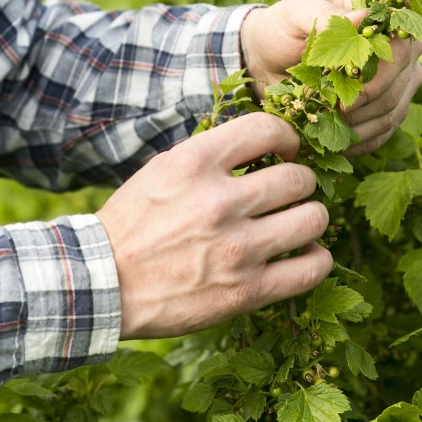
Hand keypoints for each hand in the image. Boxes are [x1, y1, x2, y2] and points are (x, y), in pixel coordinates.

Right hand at [96, 113, 332, 339]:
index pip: (267, 129)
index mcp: (196, 163)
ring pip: (313, 219)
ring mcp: (237, 249)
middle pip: (299, 178)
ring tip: (301, 222)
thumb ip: (211, 155)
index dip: (288, 137)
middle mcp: (220, 202)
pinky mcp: (247, 291)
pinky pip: (312, 269)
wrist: (103, 284)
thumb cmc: (133, 224)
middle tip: (293, 192)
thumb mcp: (162, 170)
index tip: (287, 151)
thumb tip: (263, 144)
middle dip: (302, 182)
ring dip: (313, 217)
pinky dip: (318, 258)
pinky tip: (308, 254)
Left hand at [240, 0, 421, 155]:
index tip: (344, 87)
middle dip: (363, 102)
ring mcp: (396, 84)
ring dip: (357, 124)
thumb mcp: (297, 13)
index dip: (378, 73)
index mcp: (382, 22)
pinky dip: (358, 142)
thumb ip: (327, 14)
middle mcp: (397, 53)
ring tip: (324, 123)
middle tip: (328, 108)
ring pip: (391, 112)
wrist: (267, 58)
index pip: (401, 48)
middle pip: (398, 84)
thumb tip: (363, 17)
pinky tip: (334, 142)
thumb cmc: (284, 29)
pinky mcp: (384, 112)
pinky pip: (382, 133)